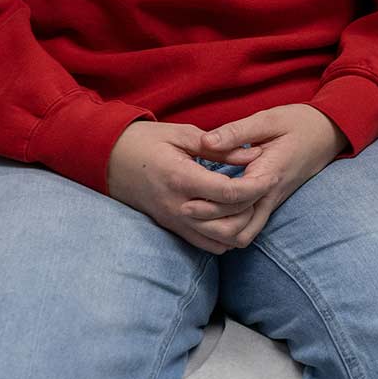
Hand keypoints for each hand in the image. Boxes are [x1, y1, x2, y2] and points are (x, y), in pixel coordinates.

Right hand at [106, 120, 278, 253]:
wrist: (106, 159)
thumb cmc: (144, 141)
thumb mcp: (182, 134)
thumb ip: (220, 146)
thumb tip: (254, 154)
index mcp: (181, 179)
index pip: (229, 194)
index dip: (257, 187)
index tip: (272, 175)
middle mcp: (178, 207)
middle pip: (229, 222)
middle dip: (253, 206)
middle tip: (264, 187)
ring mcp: (173, 221)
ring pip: (219, 241)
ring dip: (241, 225)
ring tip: (251, 202)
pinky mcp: (171, 227)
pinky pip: (205, 244)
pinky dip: (225, 236)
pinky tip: (233, 215)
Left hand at [175, 104, 347, 249]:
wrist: (328, 133)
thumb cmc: (299, 123)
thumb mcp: (268, 119)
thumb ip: (236, 132)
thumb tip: (206, 142)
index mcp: (269, 174)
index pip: (238, 201)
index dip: (210, 206)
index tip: (186, 202)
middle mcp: (271, 195)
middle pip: (239, 229)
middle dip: (211, 226)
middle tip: (184, 211)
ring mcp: (271, 202)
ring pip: (244, 235)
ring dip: (220, 232)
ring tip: (196, 216)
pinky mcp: (269, 203)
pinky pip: (248, 227)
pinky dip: (229, 229)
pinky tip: (211, 215)